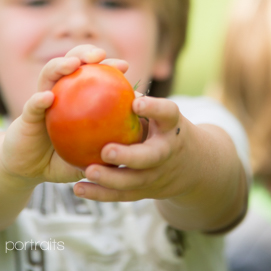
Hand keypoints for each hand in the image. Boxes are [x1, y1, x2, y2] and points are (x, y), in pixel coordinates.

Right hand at [0, 45, 128, 184]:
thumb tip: (141, 138)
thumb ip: (110, 146)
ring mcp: (41, 102)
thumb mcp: (91, 154)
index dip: (107, 65)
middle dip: (84, 52)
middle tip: (99, 55)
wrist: (30, 170)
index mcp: (74, 97)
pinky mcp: (26, 118)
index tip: (123, 66)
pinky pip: (32, 106)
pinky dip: (38, 100)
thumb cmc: (64, 160)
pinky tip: (47, 98)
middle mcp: (57, 92)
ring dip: (60, 65)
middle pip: (70, 63)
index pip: (91, 73)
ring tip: (73, 64)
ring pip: (48, 75)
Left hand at [73, 95, 187, 201]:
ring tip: (88, 171)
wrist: (193, 165)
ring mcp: (157, 175)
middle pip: (150, 157)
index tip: (136, 102)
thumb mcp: (159, 113)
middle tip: (106, 150)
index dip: (154, 108)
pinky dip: (99, 194)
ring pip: (134, 181)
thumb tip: (104, 74)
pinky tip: (78, 188)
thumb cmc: (164, 128)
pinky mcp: (145, 192)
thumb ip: (137, 101)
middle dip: (129, 156)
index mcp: (172, 126)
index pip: (167, 113)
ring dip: (110, 179)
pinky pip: (121, 196)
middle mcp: (167, 151)